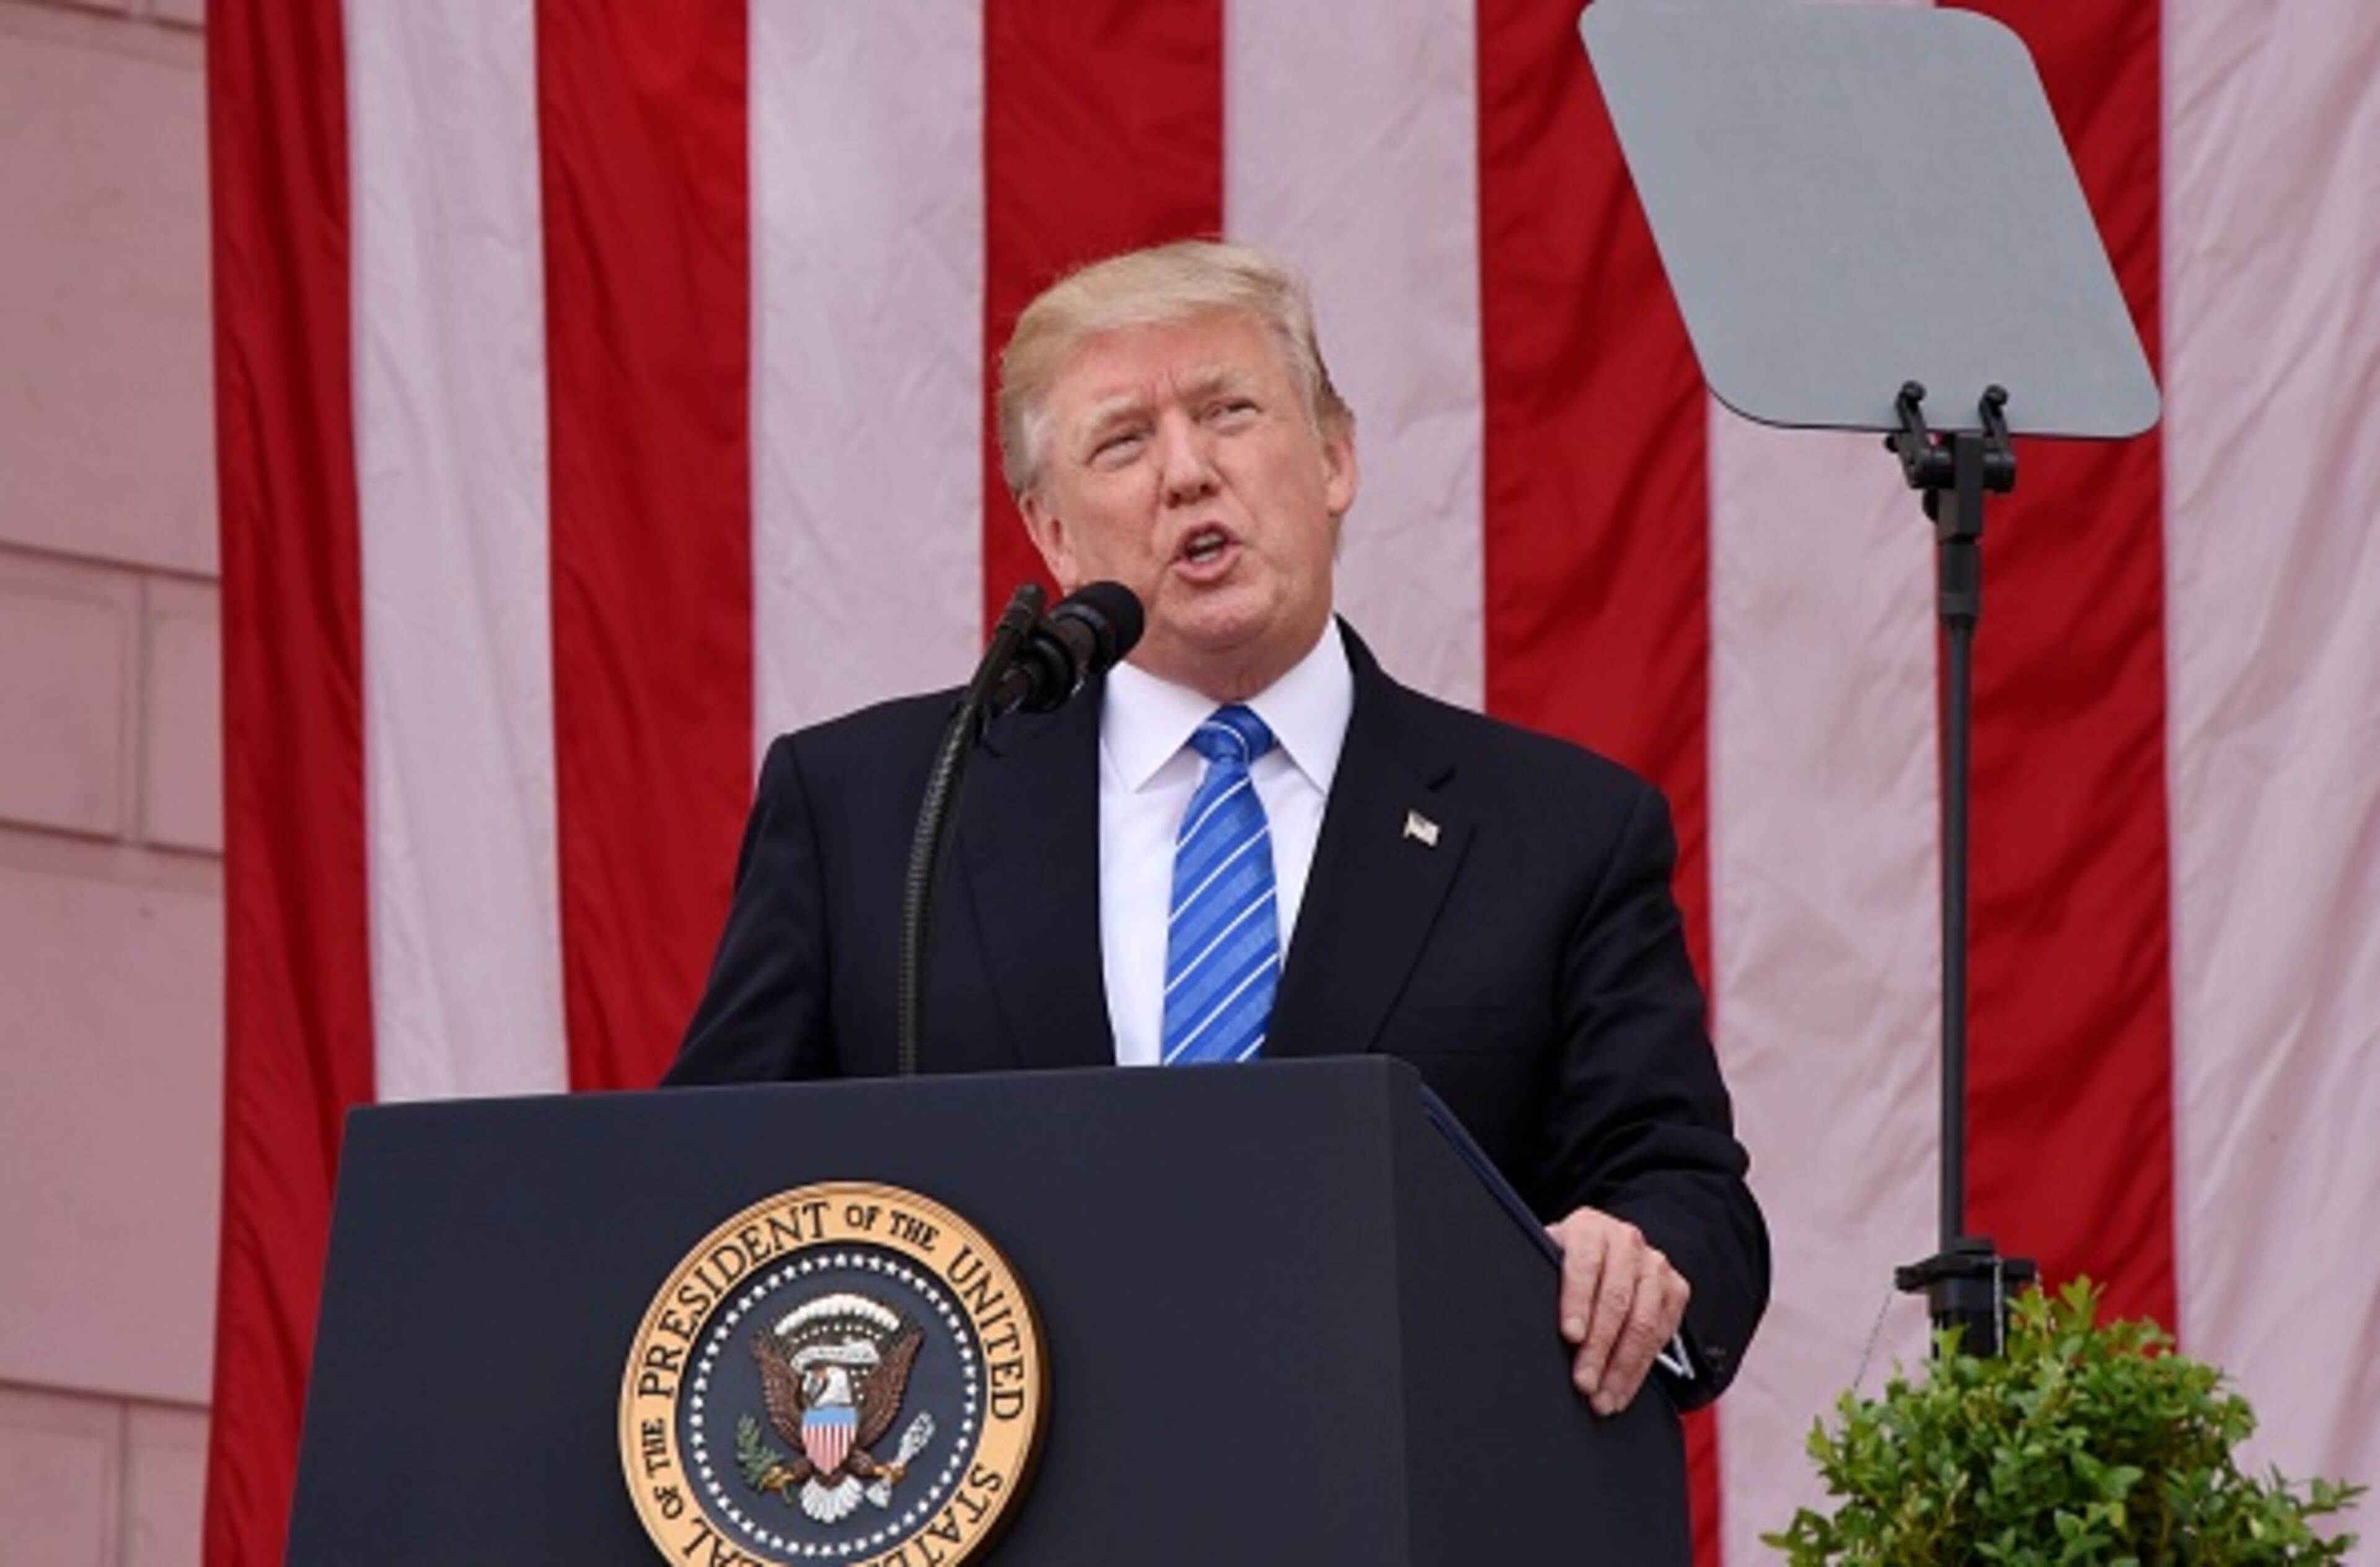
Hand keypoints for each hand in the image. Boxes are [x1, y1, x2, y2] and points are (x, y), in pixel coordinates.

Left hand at [1549, 1206, 1689, 1414]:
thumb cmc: (1570, 1260)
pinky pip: (1660, 1335)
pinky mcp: (1676, 1289)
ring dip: (1622, 1367)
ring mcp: (1654, 1265)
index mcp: (1588, 1229)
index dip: (1577, 1302)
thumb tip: (1518, 1315)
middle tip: (1584, 1381)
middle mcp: (1626, 1242)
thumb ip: (1542, 1279)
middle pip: (1616, 1301)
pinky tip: (1621, 1389)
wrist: (1609, 1247)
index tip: (1571, 1335)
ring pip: (1643, 1322)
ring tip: (1603, 1397)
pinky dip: (1639, 1369)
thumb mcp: (1549, 1257)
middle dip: (1599, 1348)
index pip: (1584, 1266)